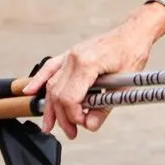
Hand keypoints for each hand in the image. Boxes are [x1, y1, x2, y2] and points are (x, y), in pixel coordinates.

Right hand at [23, 3, 164, 138]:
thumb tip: (90, 125)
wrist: (135, 32)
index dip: (74, 116)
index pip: (70, 98)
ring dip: (50, 107)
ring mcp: (71, 55)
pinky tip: (29, 92)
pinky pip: (50, 68)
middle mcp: (75, 58)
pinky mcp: (71, 54)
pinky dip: (39, 81)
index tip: (82, 124)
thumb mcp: (125, 85)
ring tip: (50, 126)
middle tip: (71, 132)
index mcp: (88, 63)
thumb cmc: (133, 52)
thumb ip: (104, 107)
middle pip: (58, 94)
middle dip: (62, 117)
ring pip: (51, 84)